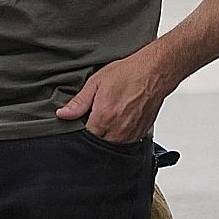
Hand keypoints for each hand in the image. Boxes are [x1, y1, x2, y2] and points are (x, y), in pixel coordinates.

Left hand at [55, 48, 170, 141]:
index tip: (82, 121)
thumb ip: (79, 102)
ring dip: (107, 136)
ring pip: (112, 146)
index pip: (84, 137)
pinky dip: (120, 136)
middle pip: (98, 144)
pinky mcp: (141, 134)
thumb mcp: (97, 82)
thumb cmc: (128, 73)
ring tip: (109, 118)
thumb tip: (63, 114)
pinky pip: (126, 143)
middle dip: (94, 135)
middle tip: (96, 118)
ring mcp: (131, 134)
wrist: (155, 71)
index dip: (80, 130)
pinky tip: (121, 120)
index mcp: (103, 118)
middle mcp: (117, 130)